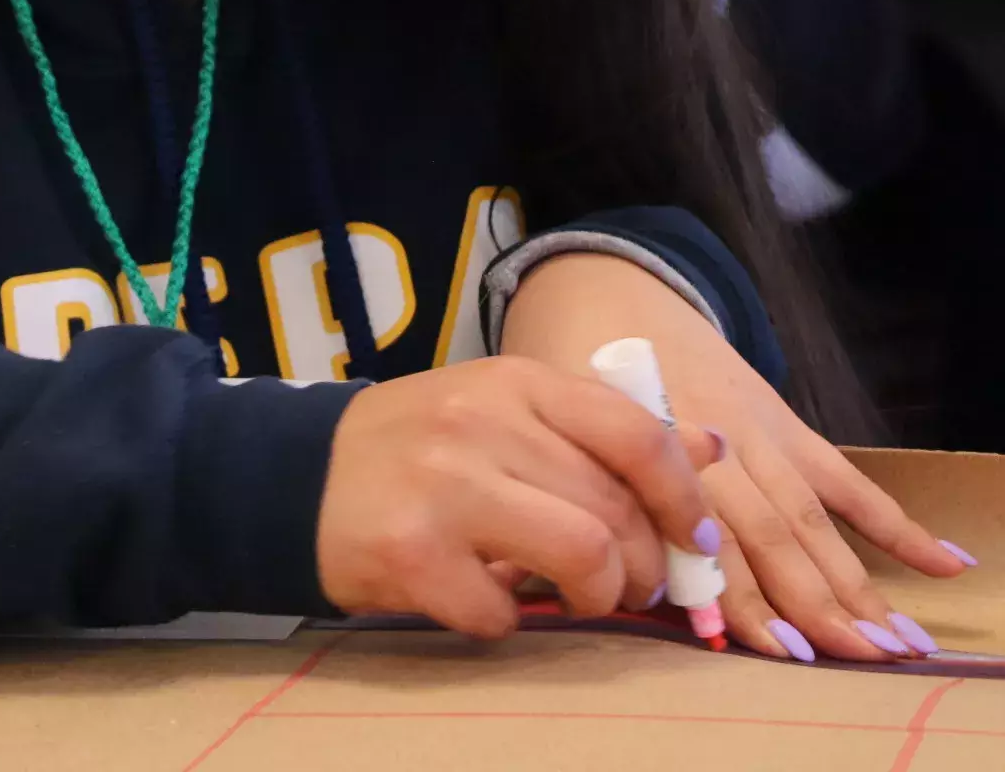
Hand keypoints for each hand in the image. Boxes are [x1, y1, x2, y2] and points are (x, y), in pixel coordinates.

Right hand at [316, 355, 723, 637]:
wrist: (295, 478)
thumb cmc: (419, 449)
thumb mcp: (507, 412)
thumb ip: (602, 429)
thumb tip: (709, 445)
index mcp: (514, 383)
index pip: (635, 433)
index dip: (685, 497)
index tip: (699, 540)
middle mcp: (482, 423)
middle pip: (615, 507)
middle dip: (643, 565)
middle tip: (630, 587)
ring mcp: (445, 487)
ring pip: (580, 555)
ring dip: (593, 597)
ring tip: (576, 601)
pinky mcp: (411, 553)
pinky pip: (501, 611)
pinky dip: (505, 620)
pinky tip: (483, 601)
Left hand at [495, 253, 972, 663]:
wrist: (612, 296)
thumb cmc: (576, 385)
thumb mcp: (565, 435)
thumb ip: (586, 500)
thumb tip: (582, 587)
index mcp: (658, 453)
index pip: (707, 536)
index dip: (740, 594)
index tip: (776, 649)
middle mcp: (717, 447)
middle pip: (772, 536)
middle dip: (818, 604)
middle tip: (863, 660)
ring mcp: (760, 436)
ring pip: (812, 519)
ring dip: (857, 583)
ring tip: (901, 641)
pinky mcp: (787, 425)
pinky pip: (845, 480)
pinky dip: (894, 524)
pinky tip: (947, 563)